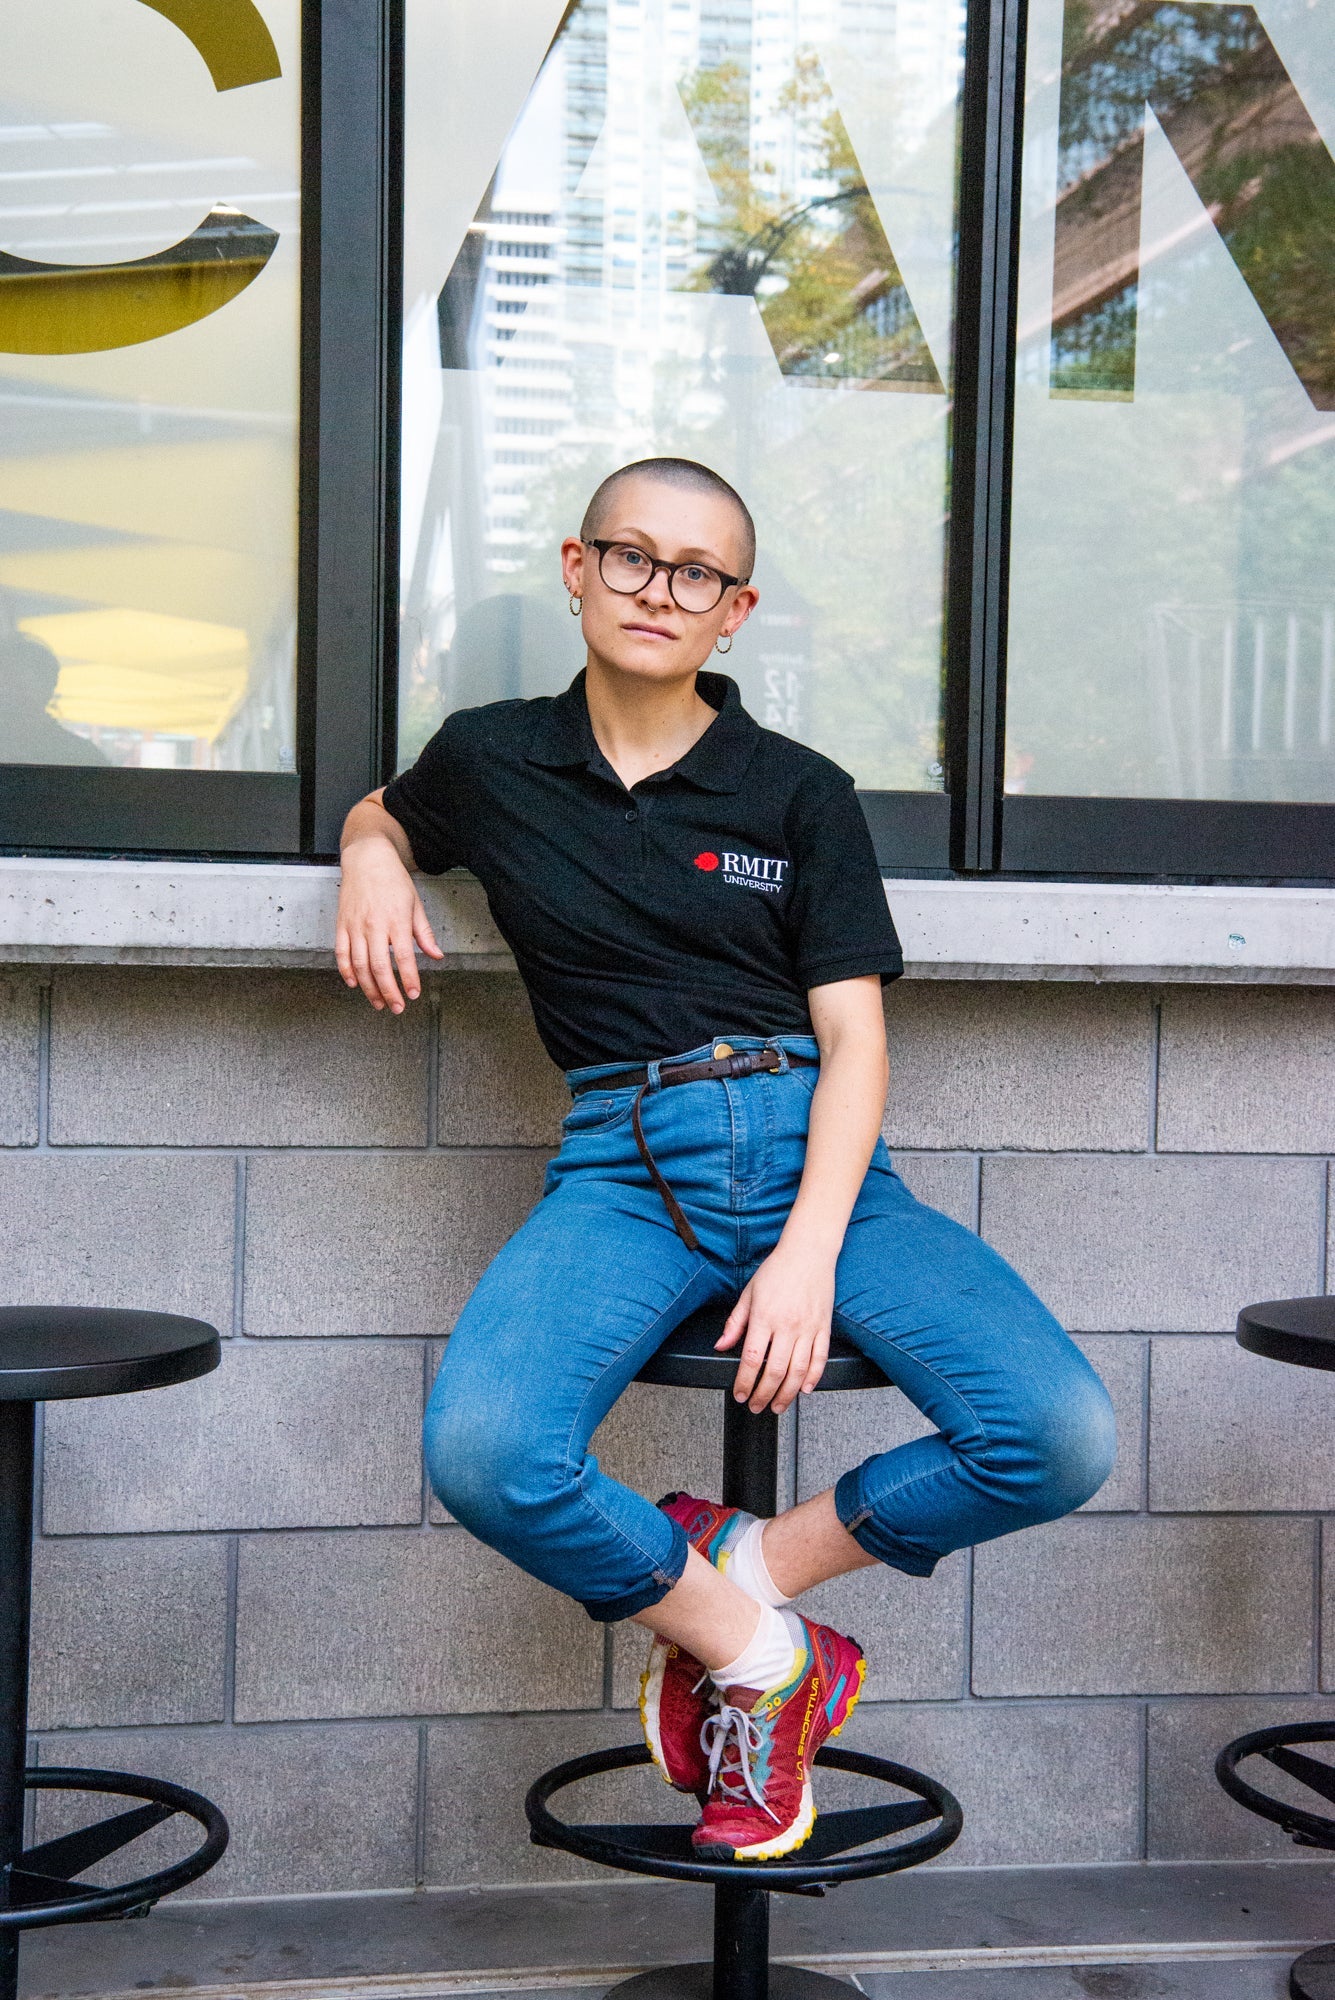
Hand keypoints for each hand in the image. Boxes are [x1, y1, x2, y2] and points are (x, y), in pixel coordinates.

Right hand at [335, 835, 441, 1011]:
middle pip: (380, 967)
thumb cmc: (393, 881)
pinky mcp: (341, 925)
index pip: (404, 957)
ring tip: (378, 1002)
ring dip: (369, 987)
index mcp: (396, 921)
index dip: (409, 978)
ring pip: (359, 965)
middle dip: (389, 991)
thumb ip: (424, 933)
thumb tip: (436, 956)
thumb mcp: (415, 904)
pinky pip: (341, 954)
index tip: (413, 993)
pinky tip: (355, 983)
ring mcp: (355, 926)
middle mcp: (374, 925)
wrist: (367, 859)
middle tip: (397, 1007)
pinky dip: (346, 971)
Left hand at [714, 1238, 836, 1414]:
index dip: (745, 1382)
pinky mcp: (824, 1327)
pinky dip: (813, 1378)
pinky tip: (804, 1389)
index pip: (752, 1359)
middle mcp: (787, 1325)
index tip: (740, 1394)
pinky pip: (820, 1359)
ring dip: (787, 1394)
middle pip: (775, 1371)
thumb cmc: (777, 1270)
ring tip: (778, 1406)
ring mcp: (808, 1328)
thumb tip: (721, 1345)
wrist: (808, 1252)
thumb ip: (735, 1323)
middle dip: (764, 1395)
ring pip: (798, 1371)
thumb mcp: (748, 1293)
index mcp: (764, 1317)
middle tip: (756, 1406)